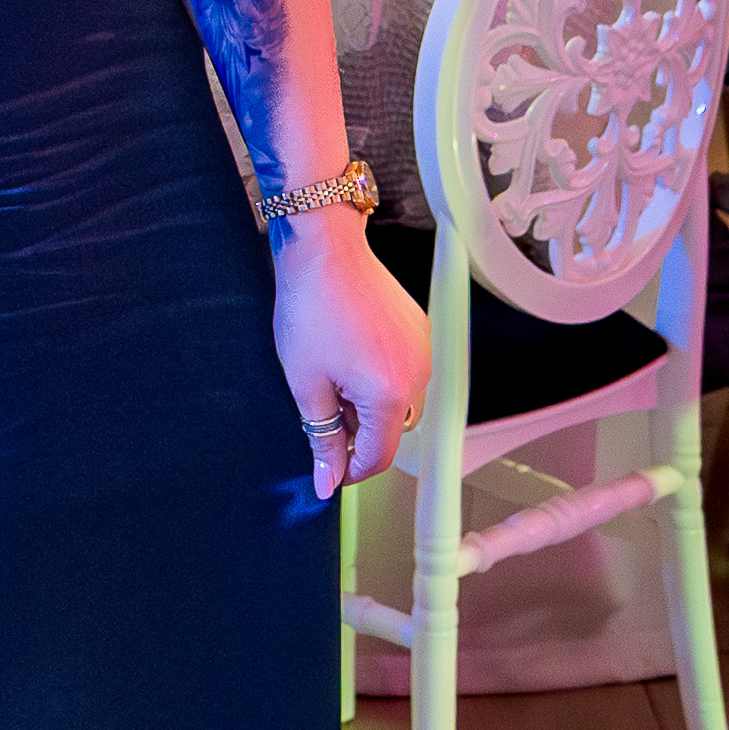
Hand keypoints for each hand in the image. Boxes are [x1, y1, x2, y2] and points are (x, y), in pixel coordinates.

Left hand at [273, 217, 431, 498]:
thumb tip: (327, 480)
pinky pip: (405, 371)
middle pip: (392, 429)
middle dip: (359, 432)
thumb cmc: (312, 309)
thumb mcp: (306, 384)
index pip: (379, 456)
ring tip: (332, 376)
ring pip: (400, 401)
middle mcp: (417, 376)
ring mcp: (422, 351)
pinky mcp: (418, 331)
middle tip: (322, 412)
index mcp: (390, 395)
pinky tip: (348, 355)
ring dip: (369, 404)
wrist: (324, 250)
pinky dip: (380, 377)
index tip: (328, 469)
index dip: (350, 470)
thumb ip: (321, 438)